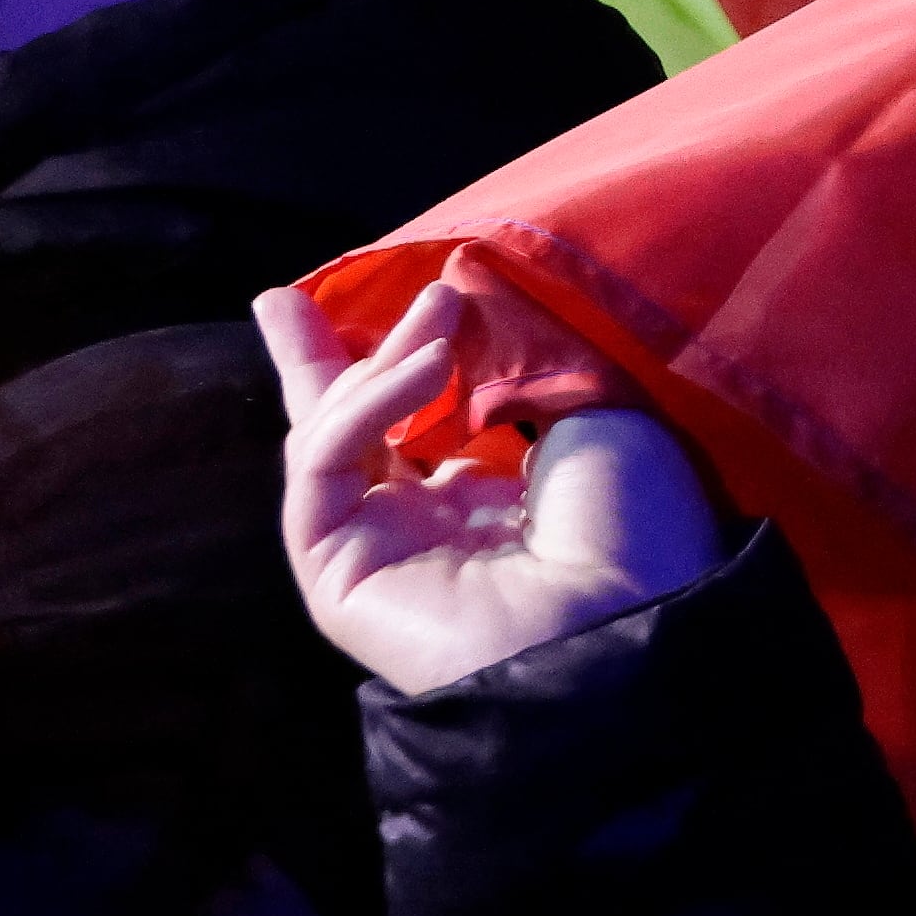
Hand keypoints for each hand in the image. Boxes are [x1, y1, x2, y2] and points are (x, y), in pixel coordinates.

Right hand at [258, 280, 727, 696]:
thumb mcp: (589, 412)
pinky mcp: (339, 579)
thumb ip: (513, 363)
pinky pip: (322, 474)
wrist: (629, 623)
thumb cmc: (633, 524)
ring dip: (372, 363)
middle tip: (282, 298)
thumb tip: (457, 307)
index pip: (424, 423)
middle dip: (314, 365)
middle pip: (350, 436)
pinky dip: (362, 408)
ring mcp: (384, 555)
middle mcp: (437, 530)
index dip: (399, 362)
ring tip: (436, 305)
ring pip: (327, 446)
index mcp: (502, 502)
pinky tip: (425, 367)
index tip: (404, 292)